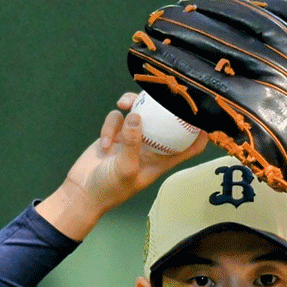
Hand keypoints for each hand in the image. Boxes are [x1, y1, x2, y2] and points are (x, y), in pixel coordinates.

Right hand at [38, 92, 207, 239]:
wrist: (82, 192)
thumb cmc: (109, 189)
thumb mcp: (125, 168)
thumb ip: (132, 142)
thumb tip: (136, 116)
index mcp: (162, 161)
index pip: (189, 147)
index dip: (200, 134)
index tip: (205, 117)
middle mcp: (150, 148)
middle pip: (165, 122)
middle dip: (162, 106)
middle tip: (156, 93)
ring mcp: (133, 139)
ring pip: (140, 113)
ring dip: (132, 106)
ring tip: (123, 104)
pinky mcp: (115, 134)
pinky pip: (117, 118)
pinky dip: (110, 126)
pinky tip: (105, 144)